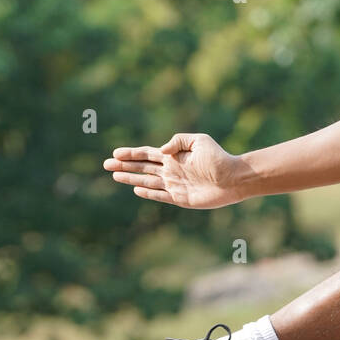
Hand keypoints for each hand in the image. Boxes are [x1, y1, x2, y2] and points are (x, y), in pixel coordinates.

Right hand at [103, 133, 250, 208]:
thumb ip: (178, 141)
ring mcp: (175, 184)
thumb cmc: (219, 159)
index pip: (148, 154)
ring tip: (115, 175)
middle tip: (106, 164)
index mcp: (175, 156)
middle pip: (143, 167)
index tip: (115, 153)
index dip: (131, 154)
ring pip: (147, 181)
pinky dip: (147, 192)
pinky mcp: (180, 198)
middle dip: (124, 165)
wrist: (234, 179)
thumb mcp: (200, 141)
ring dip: (131, 178)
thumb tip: (161, 151)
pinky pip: (159, 195)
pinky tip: (136, 188)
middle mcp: (172, 170)